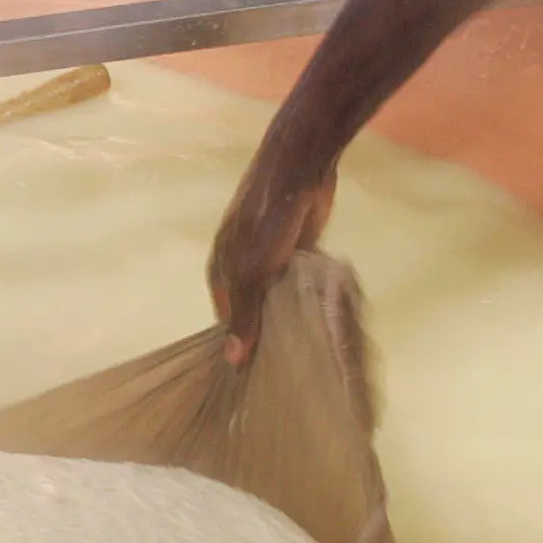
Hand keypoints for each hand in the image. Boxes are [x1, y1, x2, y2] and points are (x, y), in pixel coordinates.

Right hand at [207, 142, 336, 362]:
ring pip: (277, 298)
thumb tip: (232, 359)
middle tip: (291, 366)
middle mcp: (242, 268)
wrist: (299, 169)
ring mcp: (270, 260)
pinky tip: (321, 319)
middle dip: (268, 332)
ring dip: (290, 316)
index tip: (262, 373)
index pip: (228, 321)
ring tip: (309, 349)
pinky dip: (307, 298)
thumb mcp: (251, 270)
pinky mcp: (297, 251)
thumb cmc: (267, 220)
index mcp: (222, 271)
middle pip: (253, 310)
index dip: (242, 345)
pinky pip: (299, 285)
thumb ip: (243, 313)